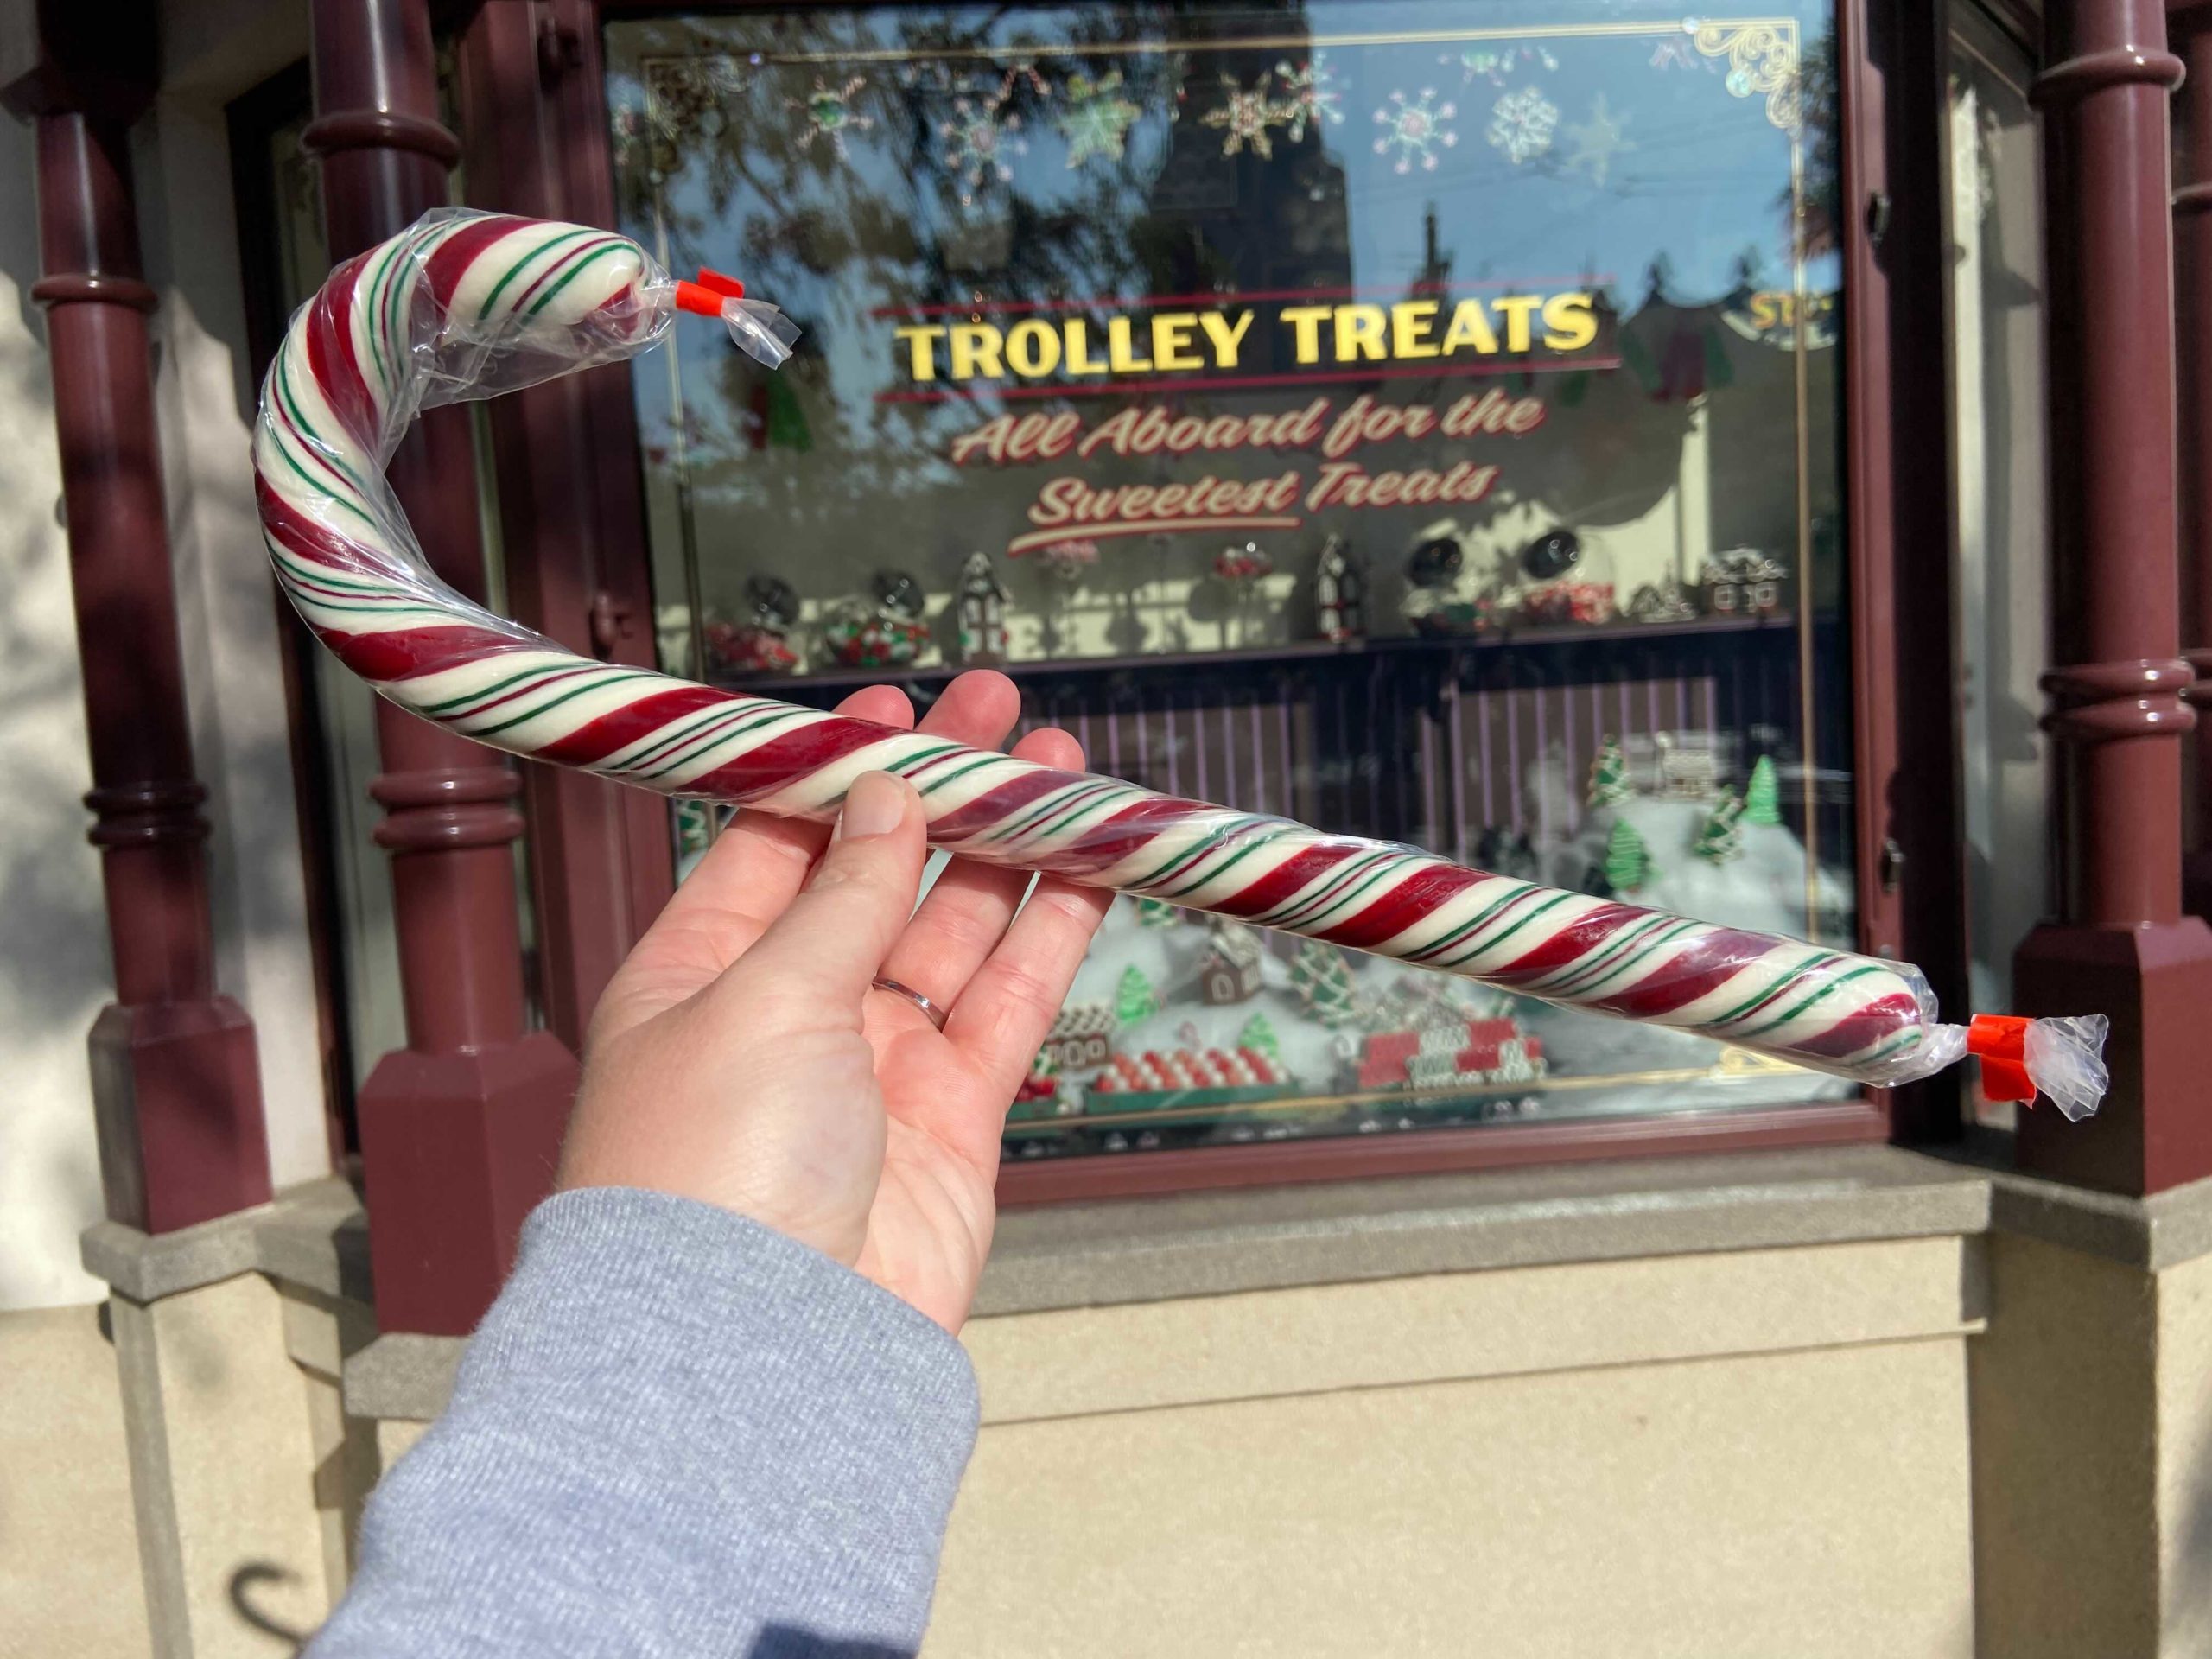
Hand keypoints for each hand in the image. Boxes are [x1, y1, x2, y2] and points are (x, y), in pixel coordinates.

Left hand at [557, 671, 1111, 1331]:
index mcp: (700, 973)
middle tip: (997, 711)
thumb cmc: (710, 1171)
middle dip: (938, 792)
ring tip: (1059, 766)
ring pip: (954, 933)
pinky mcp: (950, 1121)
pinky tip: (1086, 864)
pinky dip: (1049, 934)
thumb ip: (843, 892)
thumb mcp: (765, 993)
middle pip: (875, 876)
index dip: (840, 770)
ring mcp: (872, 1068)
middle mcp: (786, 1013)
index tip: (896, 704)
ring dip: (1005, 848)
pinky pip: (1008, 1006)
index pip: (775, 843)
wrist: (763, 1351)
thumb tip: (885, 794)